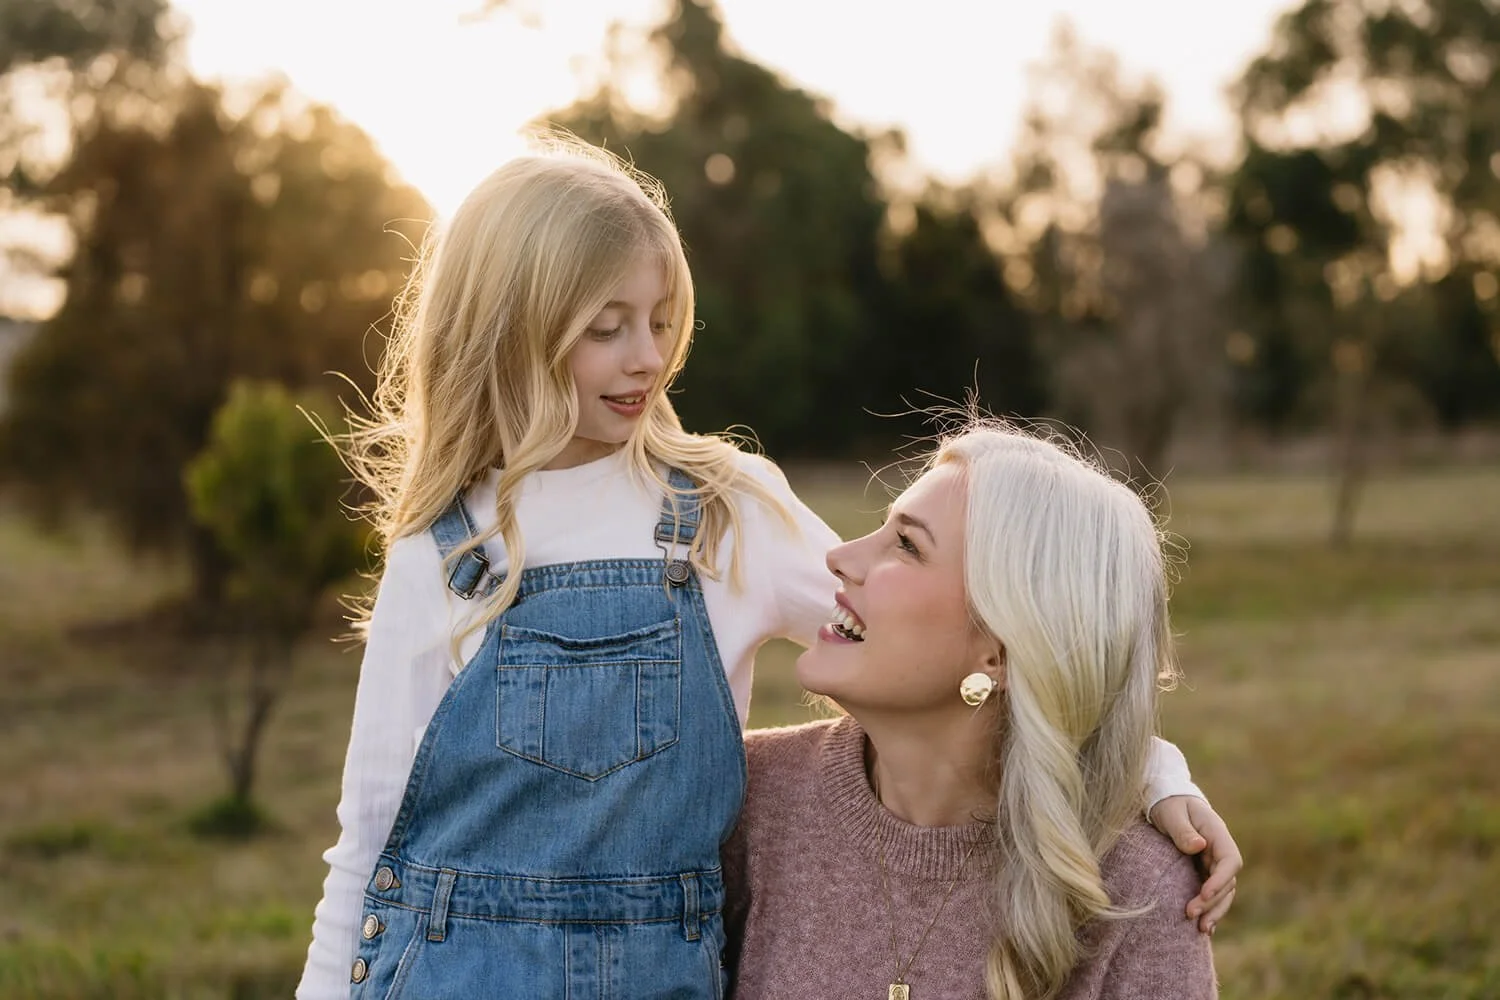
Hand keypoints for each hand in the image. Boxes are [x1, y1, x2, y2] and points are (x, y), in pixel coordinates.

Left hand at [1148, 795, 1240, 934]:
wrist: (1166, 801)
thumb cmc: (1168, 804)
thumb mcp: (1171, 813)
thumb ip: (1183, 830)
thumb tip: (1199, 846)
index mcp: (1217, 832)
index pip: (1230, 860)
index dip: (1221, 879)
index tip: (1204, 894)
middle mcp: (1220, 850)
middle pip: (1227, 881)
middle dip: (1212, 901)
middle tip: (1190, 914)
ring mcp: (1214, 862)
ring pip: (1224, 892)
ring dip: (1214, 911)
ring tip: (1201, 929)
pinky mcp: (1204, 871)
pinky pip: (1212, 893)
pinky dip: (1210, 909)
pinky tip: (1205, 927)